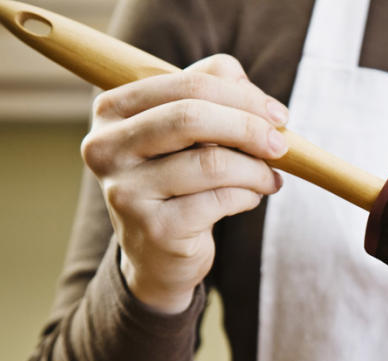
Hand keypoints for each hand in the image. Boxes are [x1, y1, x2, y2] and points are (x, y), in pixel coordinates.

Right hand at [81, 54, 288, 312]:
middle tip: (281, 146)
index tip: (278, 115)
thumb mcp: (188, 131)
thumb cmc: (178, 180)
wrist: (157, 253)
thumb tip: (243, 81)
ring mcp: (126, 191)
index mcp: (112, 111)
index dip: (242, 96)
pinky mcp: (155, 229)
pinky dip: (248, 196)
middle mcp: (107, 148)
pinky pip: (219, 201)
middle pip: (192, 118)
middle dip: (249, 129)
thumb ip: (212, 91)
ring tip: (269, 178)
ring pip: (211, 163)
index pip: (186, 85)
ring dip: (255, 170)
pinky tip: (251, 198)